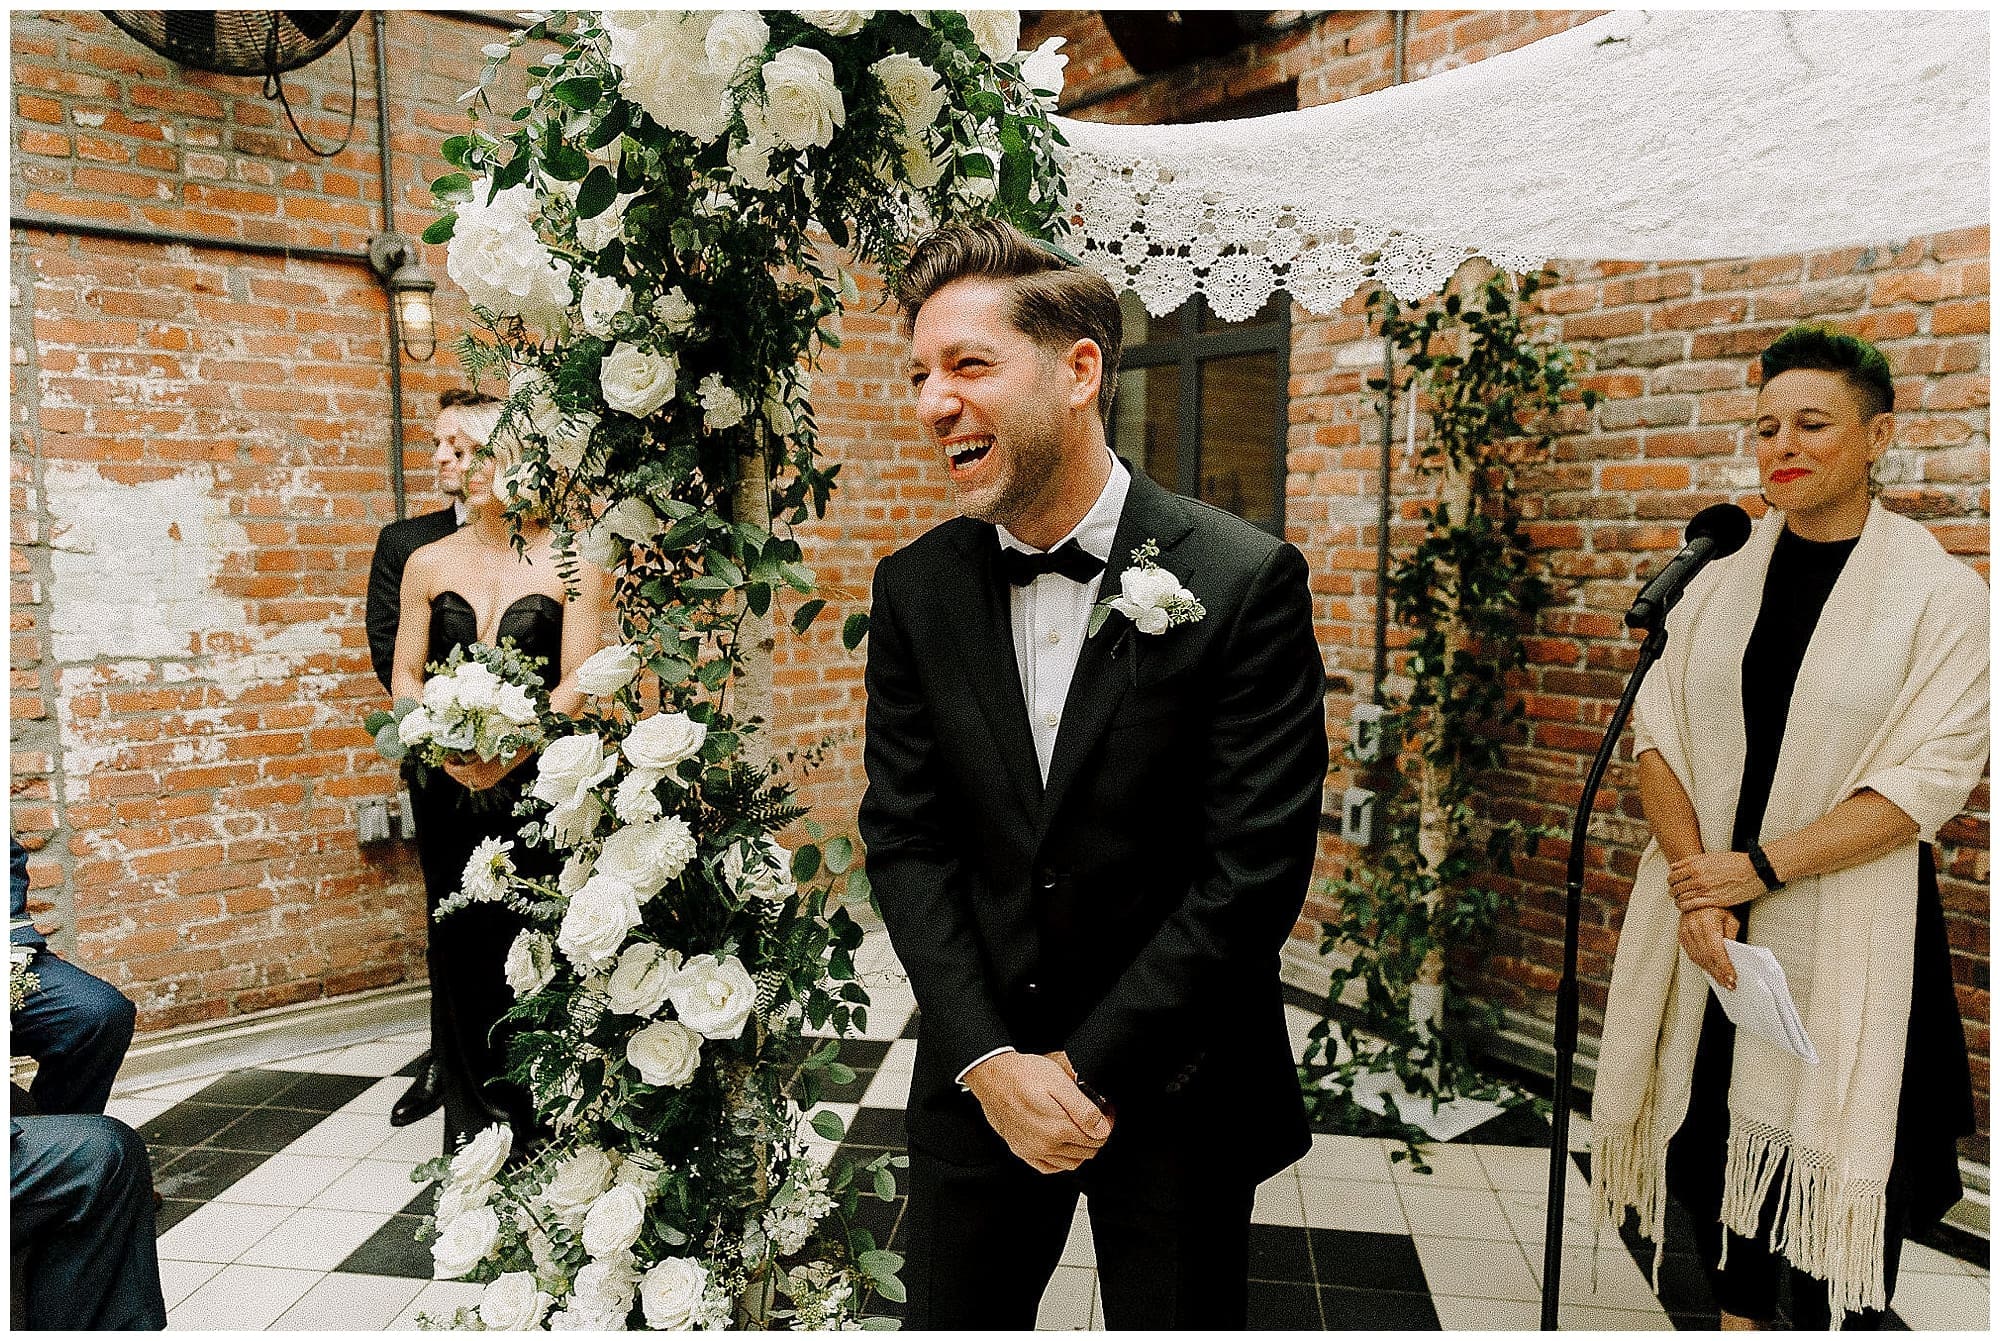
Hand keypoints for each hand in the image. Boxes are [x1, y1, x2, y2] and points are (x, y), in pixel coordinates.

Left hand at [441, 745, 528, 791]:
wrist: (521, 746)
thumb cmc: (501, 743)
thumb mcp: (480, 745)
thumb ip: (467, 751)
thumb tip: (456, 751)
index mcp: (476, 770)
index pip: (455, 771)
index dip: (448, 765)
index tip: (445, 759)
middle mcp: (480, 779)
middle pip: (459, 777)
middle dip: (454, 769)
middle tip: (450, 760)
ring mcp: (486, 782)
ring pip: (467, 781)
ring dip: (461, 773)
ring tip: (459, 763)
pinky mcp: (492, 781)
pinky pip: (475, 782)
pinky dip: (469, 776)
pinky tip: (469, 767)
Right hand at [963, 1051, 1112, 1173]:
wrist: (992, 1076)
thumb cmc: (1023, 1074)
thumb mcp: (1059, 1081)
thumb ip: (1083, 1109)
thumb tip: (1102, 1129)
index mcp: (1058, 1128)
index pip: (1098, 1138)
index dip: (1107, 1124)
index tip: (1107, 1112)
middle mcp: (1045, 1145)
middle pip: (1087, 1151)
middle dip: (1097, 1135)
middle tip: (1098, 1118)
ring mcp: (1032, 1150)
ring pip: (1071, 1162)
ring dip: (1082, 1149)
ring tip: (1082, 1129)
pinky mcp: (1022, 1151)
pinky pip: (1050, 1167)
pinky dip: (1062, 1160)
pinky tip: (1063, 1146)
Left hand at [1668, 851, 1763, 911]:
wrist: (1754, 871)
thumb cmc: (1734, 863)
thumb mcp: (1709, 856)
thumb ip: (1690, 861)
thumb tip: (1675, 866)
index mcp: (1696, 865)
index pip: (1673, 874)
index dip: (1671, 880)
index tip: (1673, 883)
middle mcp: (1698, 877)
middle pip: (1675, 887)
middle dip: (1673, 890)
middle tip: (1675, 892)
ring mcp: (1705, 889)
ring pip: (1680, 897)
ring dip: (1678, 899)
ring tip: (1680, 900)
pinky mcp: (1713, 900)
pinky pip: (1690, 906)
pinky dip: (1684, 907)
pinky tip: (1686, 907)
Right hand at [1679, 906, 1741, 989]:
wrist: (1697, 898)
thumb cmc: (1715, 906)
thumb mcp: (1730, 919)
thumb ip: (1732, 936)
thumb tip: (1734, 954)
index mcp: (1706, 922)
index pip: (1716, 950)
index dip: (1724, 966)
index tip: (1731, 978)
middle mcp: (1693, 928)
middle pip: (1707, 957)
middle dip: (1719, 973)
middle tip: (1728, 984)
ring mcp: (1685, 932)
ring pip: (1698, 958)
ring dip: (1710, 972)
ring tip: (1721, 980)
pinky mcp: (1681, 936)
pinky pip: (1691, 955)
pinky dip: (1702, 965)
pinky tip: (1710, 970)